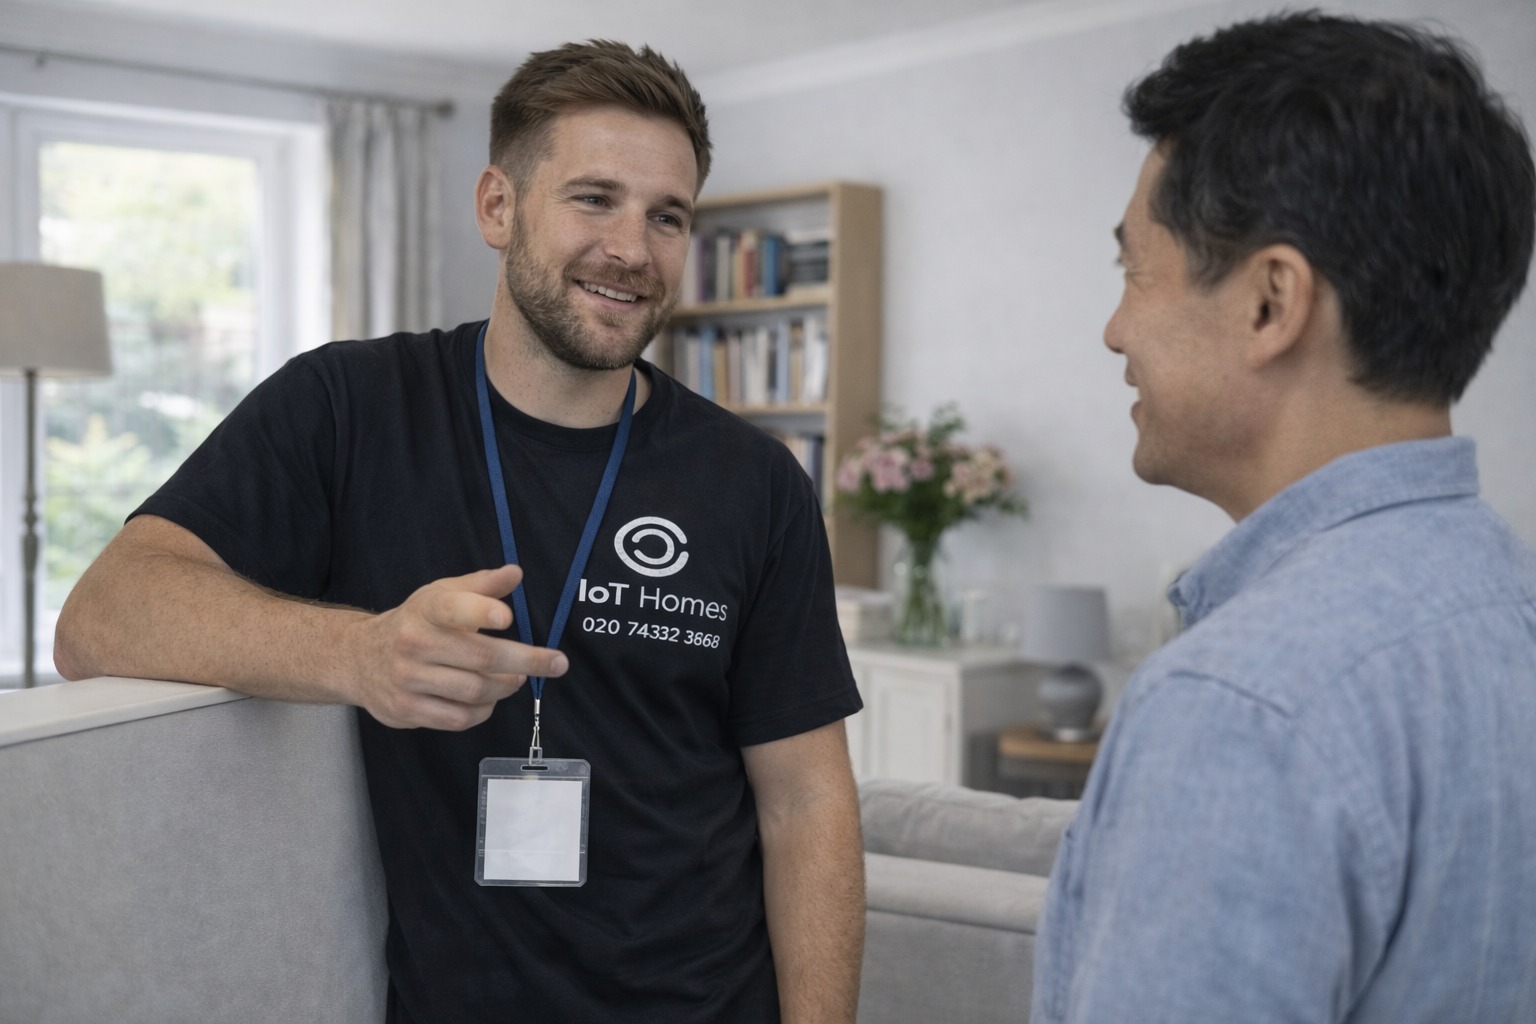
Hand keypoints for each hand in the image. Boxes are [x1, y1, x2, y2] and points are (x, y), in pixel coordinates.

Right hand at [347, 564, 566, 729]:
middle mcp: (414, 643)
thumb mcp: (442, 594)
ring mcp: (408, 680)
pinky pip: (460, 717)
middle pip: (480, 657)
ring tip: (516, 678)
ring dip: (506, 686)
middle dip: (526, 661)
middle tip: (556, 663)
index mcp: (425, 610)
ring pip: (475, 690)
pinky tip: (488, 697)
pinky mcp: (407, 710)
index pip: (452, 607)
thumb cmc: (415, 623)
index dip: (480, 611)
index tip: (506, 617)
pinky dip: (484, 709)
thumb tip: (516, 573)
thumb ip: (481, 585)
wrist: (359, 658)